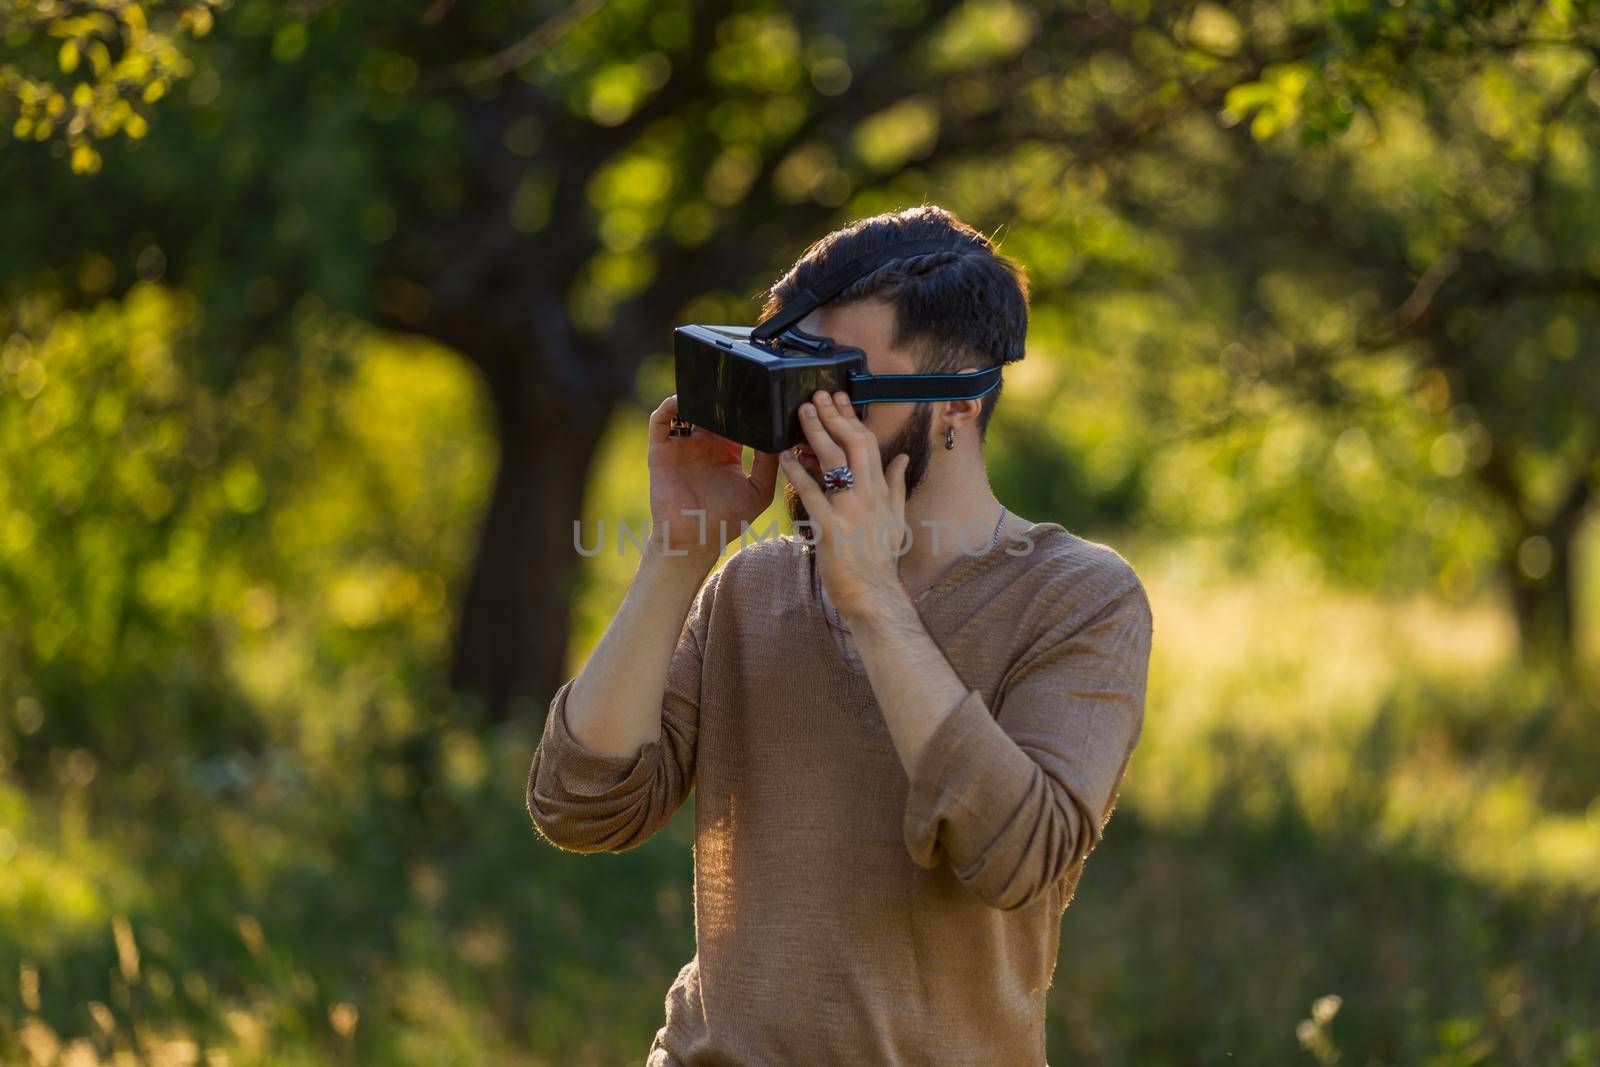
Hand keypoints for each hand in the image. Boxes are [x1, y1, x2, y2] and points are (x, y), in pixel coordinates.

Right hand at [647, 394, 779, 562]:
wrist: (694, 539)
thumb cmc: (728, 520)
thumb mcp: (759, 490)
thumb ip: (769, 463)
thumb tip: (779, 436)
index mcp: (726, 451)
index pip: (735, 419)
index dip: (744, 406)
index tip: (756, 392)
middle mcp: (703, 445)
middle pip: (711, 409)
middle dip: (720, 395)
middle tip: (733, 382)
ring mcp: (681, 445)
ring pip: (686, 408)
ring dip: (696, 396)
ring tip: (709, 387)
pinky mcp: (661, 450)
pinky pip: (661, 421)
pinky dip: (669, 406)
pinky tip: (683, 400)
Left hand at [777, 389, 912, 622]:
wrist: (875, 594)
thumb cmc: (881, 560)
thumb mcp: (896, 518)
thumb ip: (897, 485)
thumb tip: (903, 458)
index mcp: (882, 490)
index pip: (869, 444)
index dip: (853, 418)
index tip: (840, 399)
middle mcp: (869, 494)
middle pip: (852, 443)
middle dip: (834, 416)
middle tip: (817, 395)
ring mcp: (850, 509)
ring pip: (833, 461)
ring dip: (815, 432)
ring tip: (802, 412)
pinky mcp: (830, 527)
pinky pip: (812, 493)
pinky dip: (797, 472)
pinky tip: (785, 456)